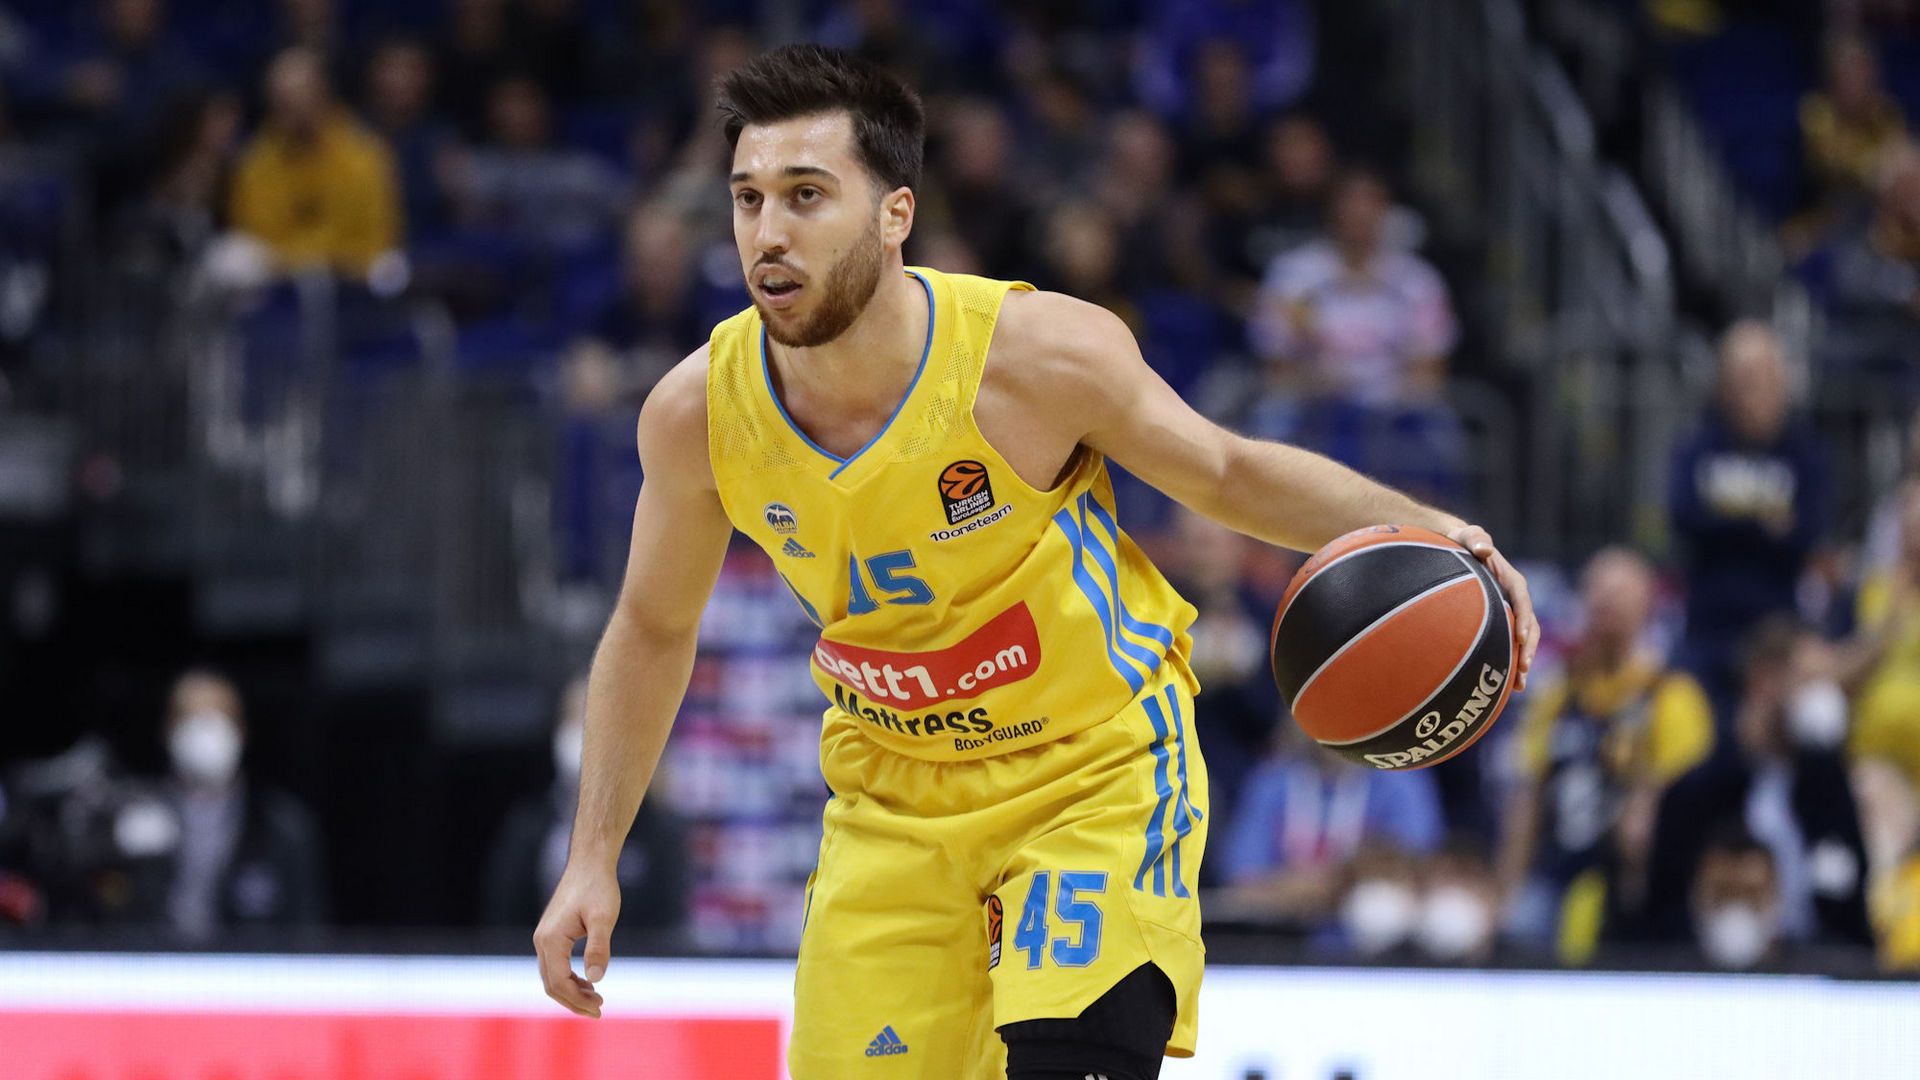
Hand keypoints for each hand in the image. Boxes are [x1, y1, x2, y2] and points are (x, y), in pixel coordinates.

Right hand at [533, 859, 621, 1017]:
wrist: (589, 863)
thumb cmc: (598, 888)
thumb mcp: (603, 918)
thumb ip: (598, 947)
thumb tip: (596, 979)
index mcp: (550, 941)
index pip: (558, 983)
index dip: (578, 1000)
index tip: (600, 1009)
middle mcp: (541, 941)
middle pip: (551, 984)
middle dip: (574, 1001)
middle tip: (599, 1010)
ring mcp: (544, 938)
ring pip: (551, 976)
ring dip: (571, 992)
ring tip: (596, 998)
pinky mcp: (551, 934)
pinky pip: (555, 966)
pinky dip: (569, 978)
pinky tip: (588, 981)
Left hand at [1447, 524, 1538, 691]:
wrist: (1456, 549)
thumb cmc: (1461, 541)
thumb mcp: (1467, 536)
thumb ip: (1474, 538)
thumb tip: (1484, 547)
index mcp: (1510, 579)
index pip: (1521, 599)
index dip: (1525, 619)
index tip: (1521, 638)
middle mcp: (1514, 597)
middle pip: (1528, 624)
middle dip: (1528, 648)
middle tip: (1523, 669)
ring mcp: (1509, 611)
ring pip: (1523, 639)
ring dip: (1523, 660)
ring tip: (1520, 684)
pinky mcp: (1500, 622)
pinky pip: (1509, 644)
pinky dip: (1510, 662)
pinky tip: (1508, 687)